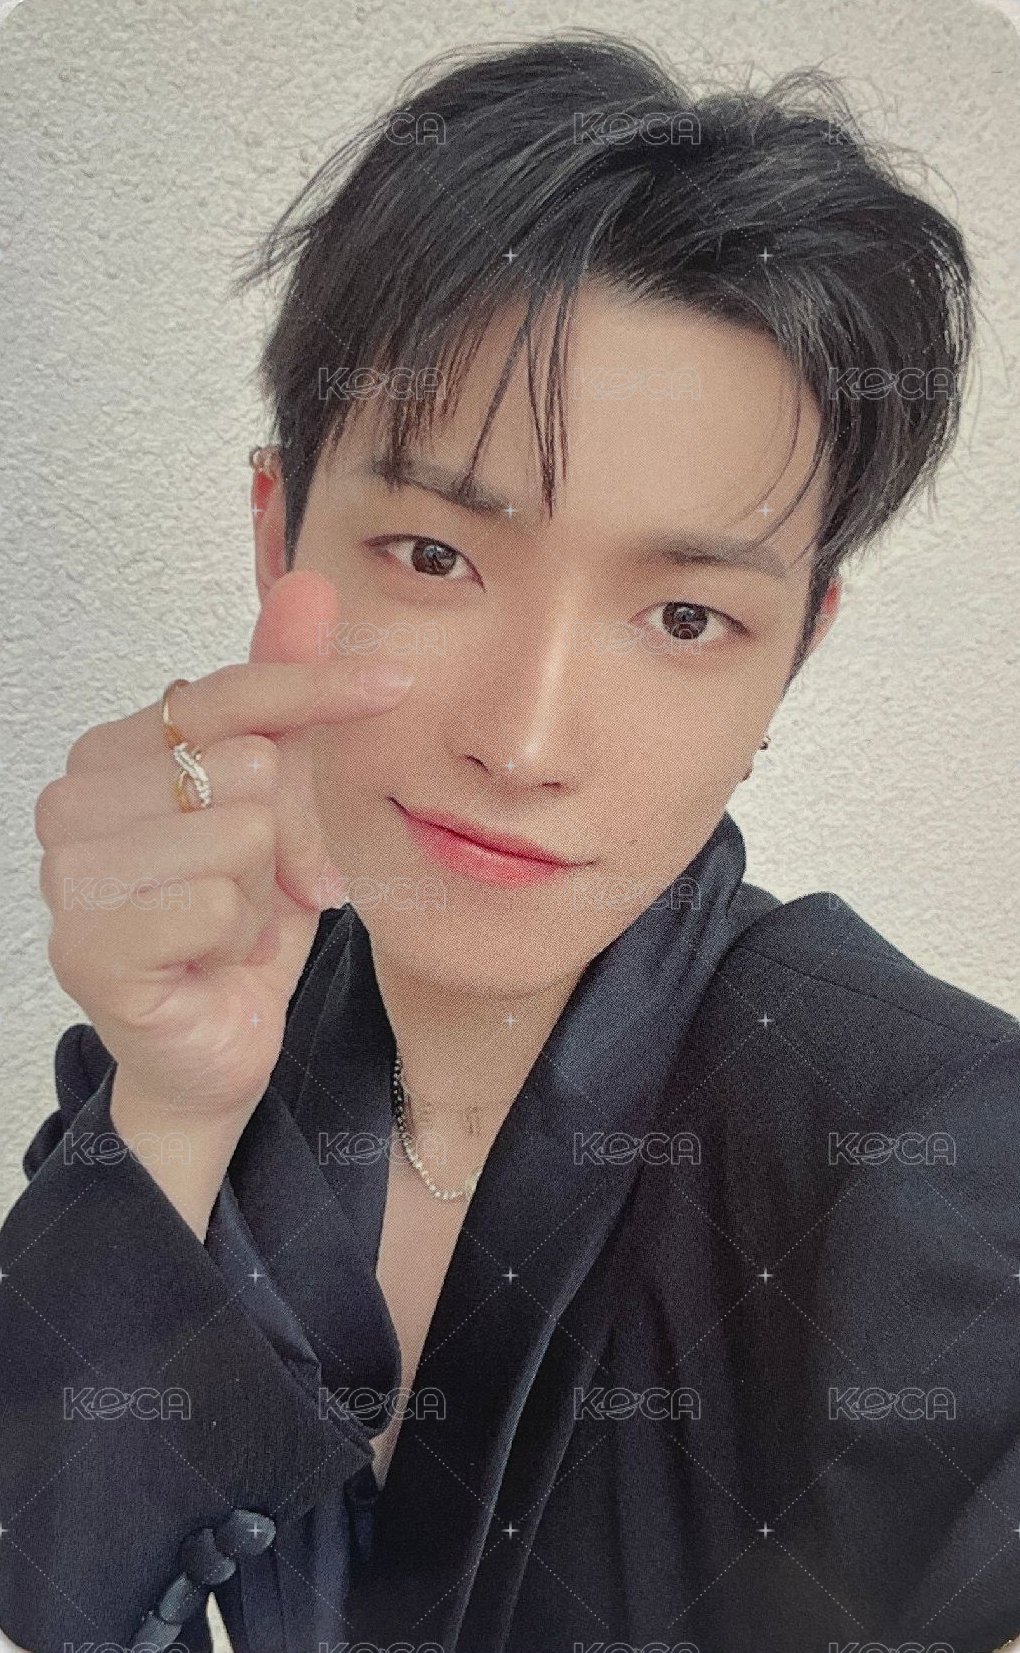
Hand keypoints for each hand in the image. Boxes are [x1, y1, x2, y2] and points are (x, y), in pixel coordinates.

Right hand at [36, 570, 412, 1126]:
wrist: (214, 1044)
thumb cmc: (241, 920)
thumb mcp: (283, 799)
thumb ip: (285, 695)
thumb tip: (306, 582)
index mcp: (113, 751)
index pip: (227, 692)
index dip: (319, 688)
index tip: (395, 683)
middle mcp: (72, 800)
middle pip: (248, 765)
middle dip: (290, 836)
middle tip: (271, 886)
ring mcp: (68, 874)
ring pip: (238, 832)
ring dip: (264, 892)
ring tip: (233, 925)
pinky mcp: (86, 947)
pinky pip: (218, 906)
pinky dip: (241, 940)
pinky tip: (211, 961)